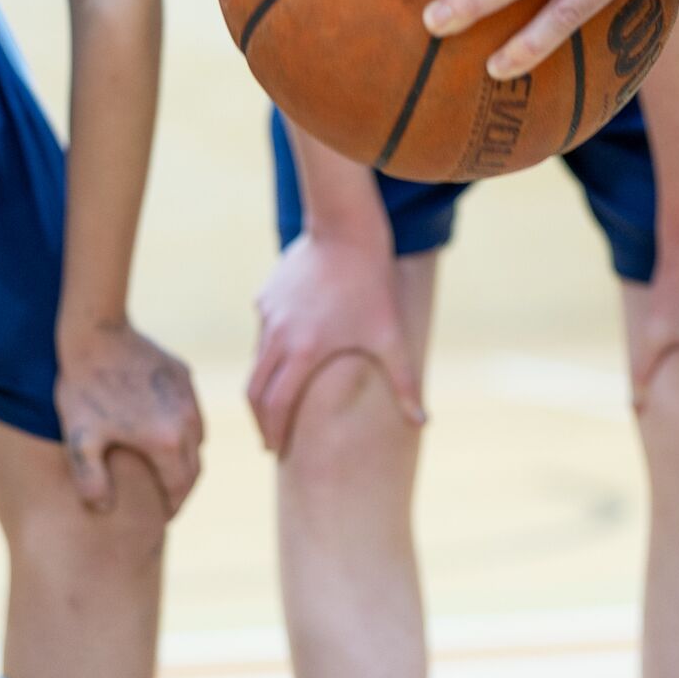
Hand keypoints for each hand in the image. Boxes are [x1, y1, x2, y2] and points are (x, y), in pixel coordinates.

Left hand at [54, 320, 203, 518]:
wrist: (94, 332)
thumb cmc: (83, 389)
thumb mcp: (80, 441)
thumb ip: (91, 482)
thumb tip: (104, 509)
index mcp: (166, 442)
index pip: (179, 488)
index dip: (170, 508)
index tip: (160, 518)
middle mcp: (187, 420)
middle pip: (194, 466)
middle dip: (182, 487)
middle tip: (165, 500)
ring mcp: (188, 395)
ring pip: (197, 438)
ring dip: (185, 457)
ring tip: (164, 467)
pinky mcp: (183, 374)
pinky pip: (190, 411)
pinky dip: (181, 428)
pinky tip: (159, 429)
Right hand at [247, 229, 424, 454]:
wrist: (346, 227)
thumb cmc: (372, 283)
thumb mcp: (391, 336)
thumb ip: (405, 383)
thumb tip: (423, 422)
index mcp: (303, 352)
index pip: (276, 405)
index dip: (273, 432)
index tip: (274, 450)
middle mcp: (277, 335)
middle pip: (254, 389)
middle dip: (258, 419)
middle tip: (268, 438)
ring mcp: (267, 313)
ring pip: (255, 360)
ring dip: (262, 386)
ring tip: (276, 402)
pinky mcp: (266, 294)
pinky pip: (262, 331)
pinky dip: (268, 351)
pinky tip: (286, 354)